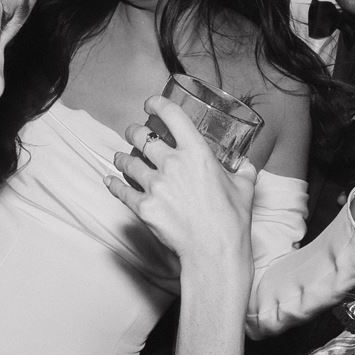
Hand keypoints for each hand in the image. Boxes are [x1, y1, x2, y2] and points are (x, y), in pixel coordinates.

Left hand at [105, 98, 256, 278]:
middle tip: (135, 133)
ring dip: (123, 157)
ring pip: (127, 161)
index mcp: (197, 152)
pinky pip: (120, 190)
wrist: (215, 251)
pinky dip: (113, 184)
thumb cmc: (232, 220)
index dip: (157, 104)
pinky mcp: (143, 207)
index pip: (172, 115)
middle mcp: (172, 163)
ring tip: (121, 157)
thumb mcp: (244, 187)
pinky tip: (109, 181)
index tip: (151, 104)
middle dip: (135, 131)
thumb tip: (245, 164)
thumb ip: (243, 170)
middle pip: (141, 136)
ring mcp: (155, 185)